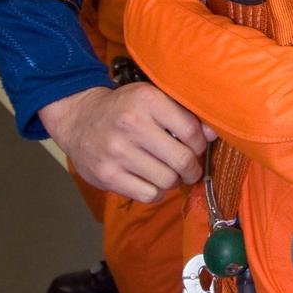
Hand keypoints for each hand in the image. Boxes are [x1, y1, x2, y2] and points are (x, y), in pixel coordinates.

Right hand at [39, 84, 217, 202]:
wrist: (80, 119)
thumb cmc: (125, 109)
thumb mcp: (152, 98)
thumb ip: (182, 113)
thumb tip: (212, 134)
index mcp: (148, 100)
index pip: (191, 130)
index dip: (201, 143)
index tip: (198, 146)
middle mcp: (132, 125)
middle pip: (182, 159)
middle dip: (192, 168)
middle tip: (191, 168)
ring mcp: (117, 152)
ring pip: (166, 180)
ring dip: (173, 180)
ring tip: (168, 172)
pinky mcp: (107, 175)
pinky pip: (148, 194)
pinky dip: (155, 192)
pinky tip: (151, 180)